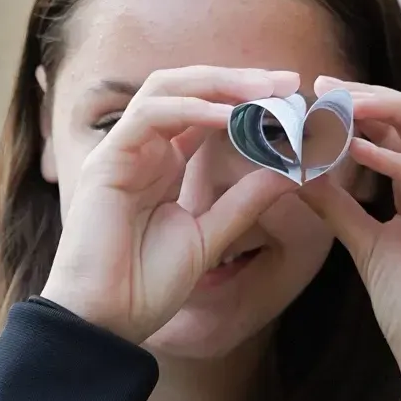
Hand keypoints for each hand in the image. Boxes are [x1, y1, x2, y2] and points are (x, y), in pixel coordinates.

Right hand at [41, 67, 297, 342]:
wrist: (106, 320)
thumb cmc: (148, 283)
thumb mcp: (212, 235)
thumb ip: (247, 200)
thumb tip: (293, 171)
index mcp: (165, 163)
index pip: (208, 112)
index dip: (248, 100)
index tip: (294, 98)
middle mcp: (143, 149)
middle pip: (189, 88)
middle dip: (238, 80)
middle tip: (287, 80)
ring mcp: (122, 150)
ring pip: (168, 88)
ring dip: (219, 84)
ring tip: (264, 90)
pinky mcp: (106, 159)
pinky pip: (150, 116)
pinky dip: (192, 109)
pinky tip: (230, 116)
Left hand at [302, 81, 400, 400]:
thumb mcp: (363, 245)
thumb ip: (337, 207)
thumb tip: (300, 170)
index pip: (400, 126)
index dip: (360, 105)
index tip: (315, 93)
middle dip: (373, 94)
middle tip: (325, 86)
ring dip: (390, 109)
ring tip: (343, 106)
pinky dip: (399, 160)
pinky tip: (360, 153)